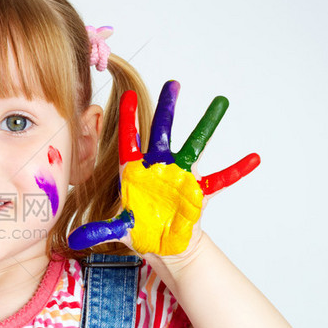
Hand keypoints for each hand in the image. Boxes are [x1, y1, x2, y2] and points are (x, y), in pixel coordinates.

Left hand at [68, 81, 259, 255]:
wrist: (163, 244)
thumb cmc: (139, 231)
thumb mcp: (118, 229)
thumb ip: (98, 231)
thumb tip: (74, 240)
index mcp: (135, 172)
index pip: (129, 140)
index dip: (129, 119)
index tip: (128, 95)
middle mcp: (159, 168)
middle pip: (163, 132)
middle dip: (168, 108)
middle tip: (173, 83)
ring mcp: (180, 177)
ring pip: (195, 145)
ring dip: (207, 124)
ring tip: (220, 102)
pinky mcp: (198, 192)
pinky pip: (221, 179)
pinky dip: (237, 170)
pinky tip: (253, 159)